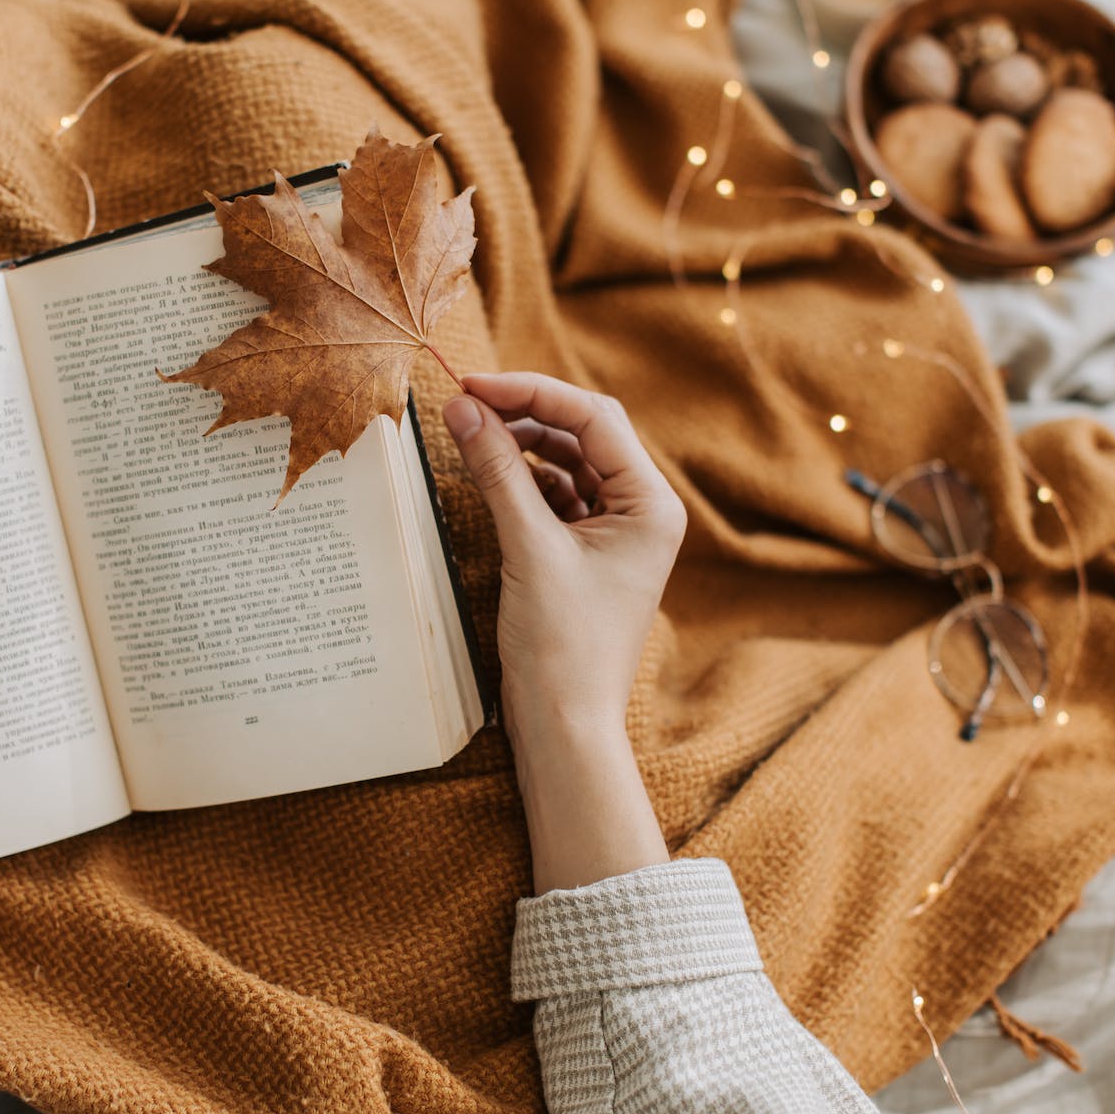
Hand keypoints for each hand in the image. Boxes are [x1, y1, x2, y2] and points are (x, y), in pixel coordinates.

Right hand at [442, 372, 683, 890]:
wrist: (564, 728)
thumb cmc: (561, 649)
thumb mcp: (528, 549)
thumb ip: (497, 471)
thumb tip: (463, 407)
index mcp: (651, 505)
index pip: (594, 419)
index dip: (531, 393)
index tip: (473, 385)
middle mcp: (641, 512)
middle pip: (583, 433)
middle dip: (524, 414)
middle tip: (463, 402)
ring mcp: (614, 533)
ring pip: (566, 462)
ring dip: (519, 445)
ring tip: (467, 432)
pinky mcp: (584, 554)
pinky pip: (553, 496)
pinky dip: (519, 479)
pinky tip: (485, 471)